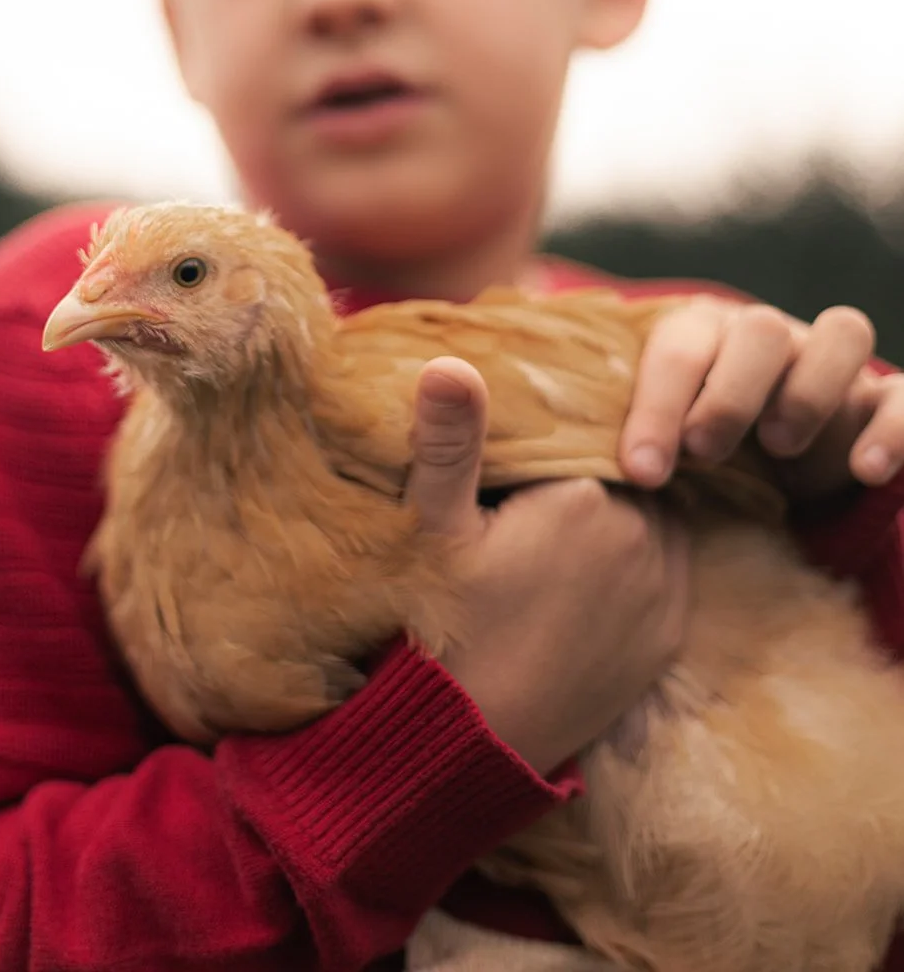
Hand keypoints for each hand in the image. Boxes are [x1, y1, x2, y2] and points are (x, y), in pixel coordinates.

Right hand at [405, 357, 688, 774]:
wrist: (474, 741)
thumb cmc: (443, 624)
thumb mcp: (434, 527)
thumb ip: (450, 440)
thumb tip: (447, 363)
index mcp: (586, 495)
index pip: (592, 429)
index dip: (562, 430)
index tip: (528, 437)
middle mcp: (641, 534)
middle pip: (628, 468)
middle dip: (594, 467)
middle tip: (544, 482)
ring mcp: (662, 586)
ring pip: (655, 514)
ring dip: (624, 511)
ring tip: (570, 523)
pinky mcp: (668, 633)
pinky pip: (670, 567)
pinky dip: (642, 559)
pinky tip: (595, 568)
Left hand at [617, 296, 903, 499]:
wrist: (766, 489)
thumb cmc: (692, 464)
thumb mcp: (653, 452)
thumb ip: (618, 443)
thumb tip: (552, 450)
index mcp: (702, 337)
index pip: (678, 348)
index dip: (657, 406)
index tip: (643, 471)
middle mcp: (769, 338)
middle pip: (758, 328)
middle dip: (729, 392)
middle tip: (706, 452)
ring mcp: (832, 364)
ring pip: (842, 332)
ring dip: (811, 388)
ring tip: (781, 448)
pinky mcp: (884, 400)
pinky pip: (903, 395)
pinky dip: (892, 427)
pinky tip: (868, 471)